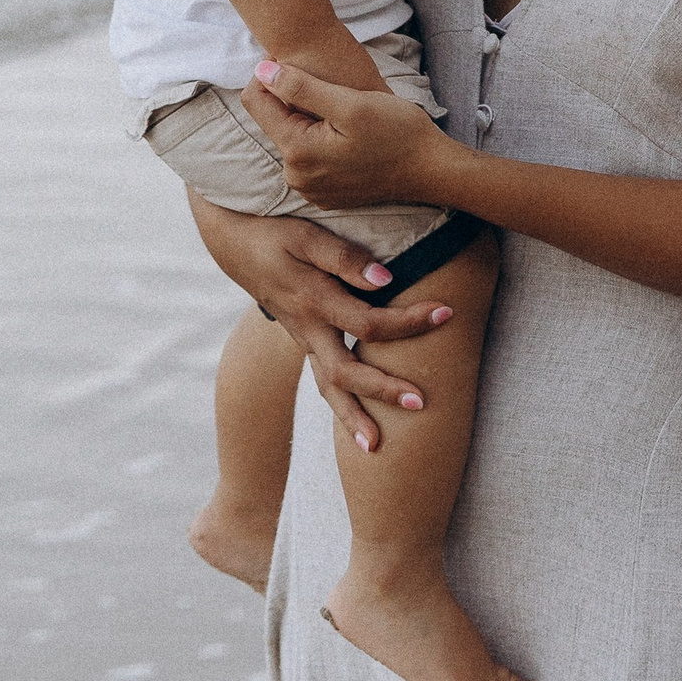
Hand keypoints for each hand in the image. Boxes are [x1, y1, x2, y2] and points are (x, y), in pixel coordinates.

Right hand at [190, 197, 452, 457]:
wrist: (234, 244)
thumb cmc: (275, 233)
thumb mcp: (306, 236)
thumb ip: (343, 257)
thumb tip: (385, 280)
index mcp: (313, 301)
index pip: (368, 322)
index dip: (409, 321)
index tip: (447, 313)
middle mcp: (308, 330)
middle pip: (345, 371)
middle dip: (382, 389)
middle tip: (421, 403)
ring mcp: (304, 341)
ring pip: (327, 387)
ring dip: (351, 417)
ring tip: (375, 447)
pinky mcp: (305, 343)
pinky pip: (323, 381)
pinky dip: (340, 404)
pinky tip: (359, 426)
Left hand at [241, 57, 451, 214]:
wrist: (431, 169)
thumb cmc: (398, 133)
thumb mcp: (350, 102)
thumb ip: (301, 87)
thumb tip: (261, 70)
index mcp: (297, 152)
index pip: (256, 101)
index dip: (271, 72)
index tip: (295, 59)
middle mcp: (296, 177)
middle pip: (274, 121)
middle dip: (292, 98)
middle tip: (329, 84)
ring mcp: (310, 188)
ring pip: (292, 137)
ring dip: (307, 117)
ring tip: (341, 106)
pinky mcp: (324, 192)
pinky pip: (309, 156)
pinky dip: (319, 137)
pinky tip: (346, 130)